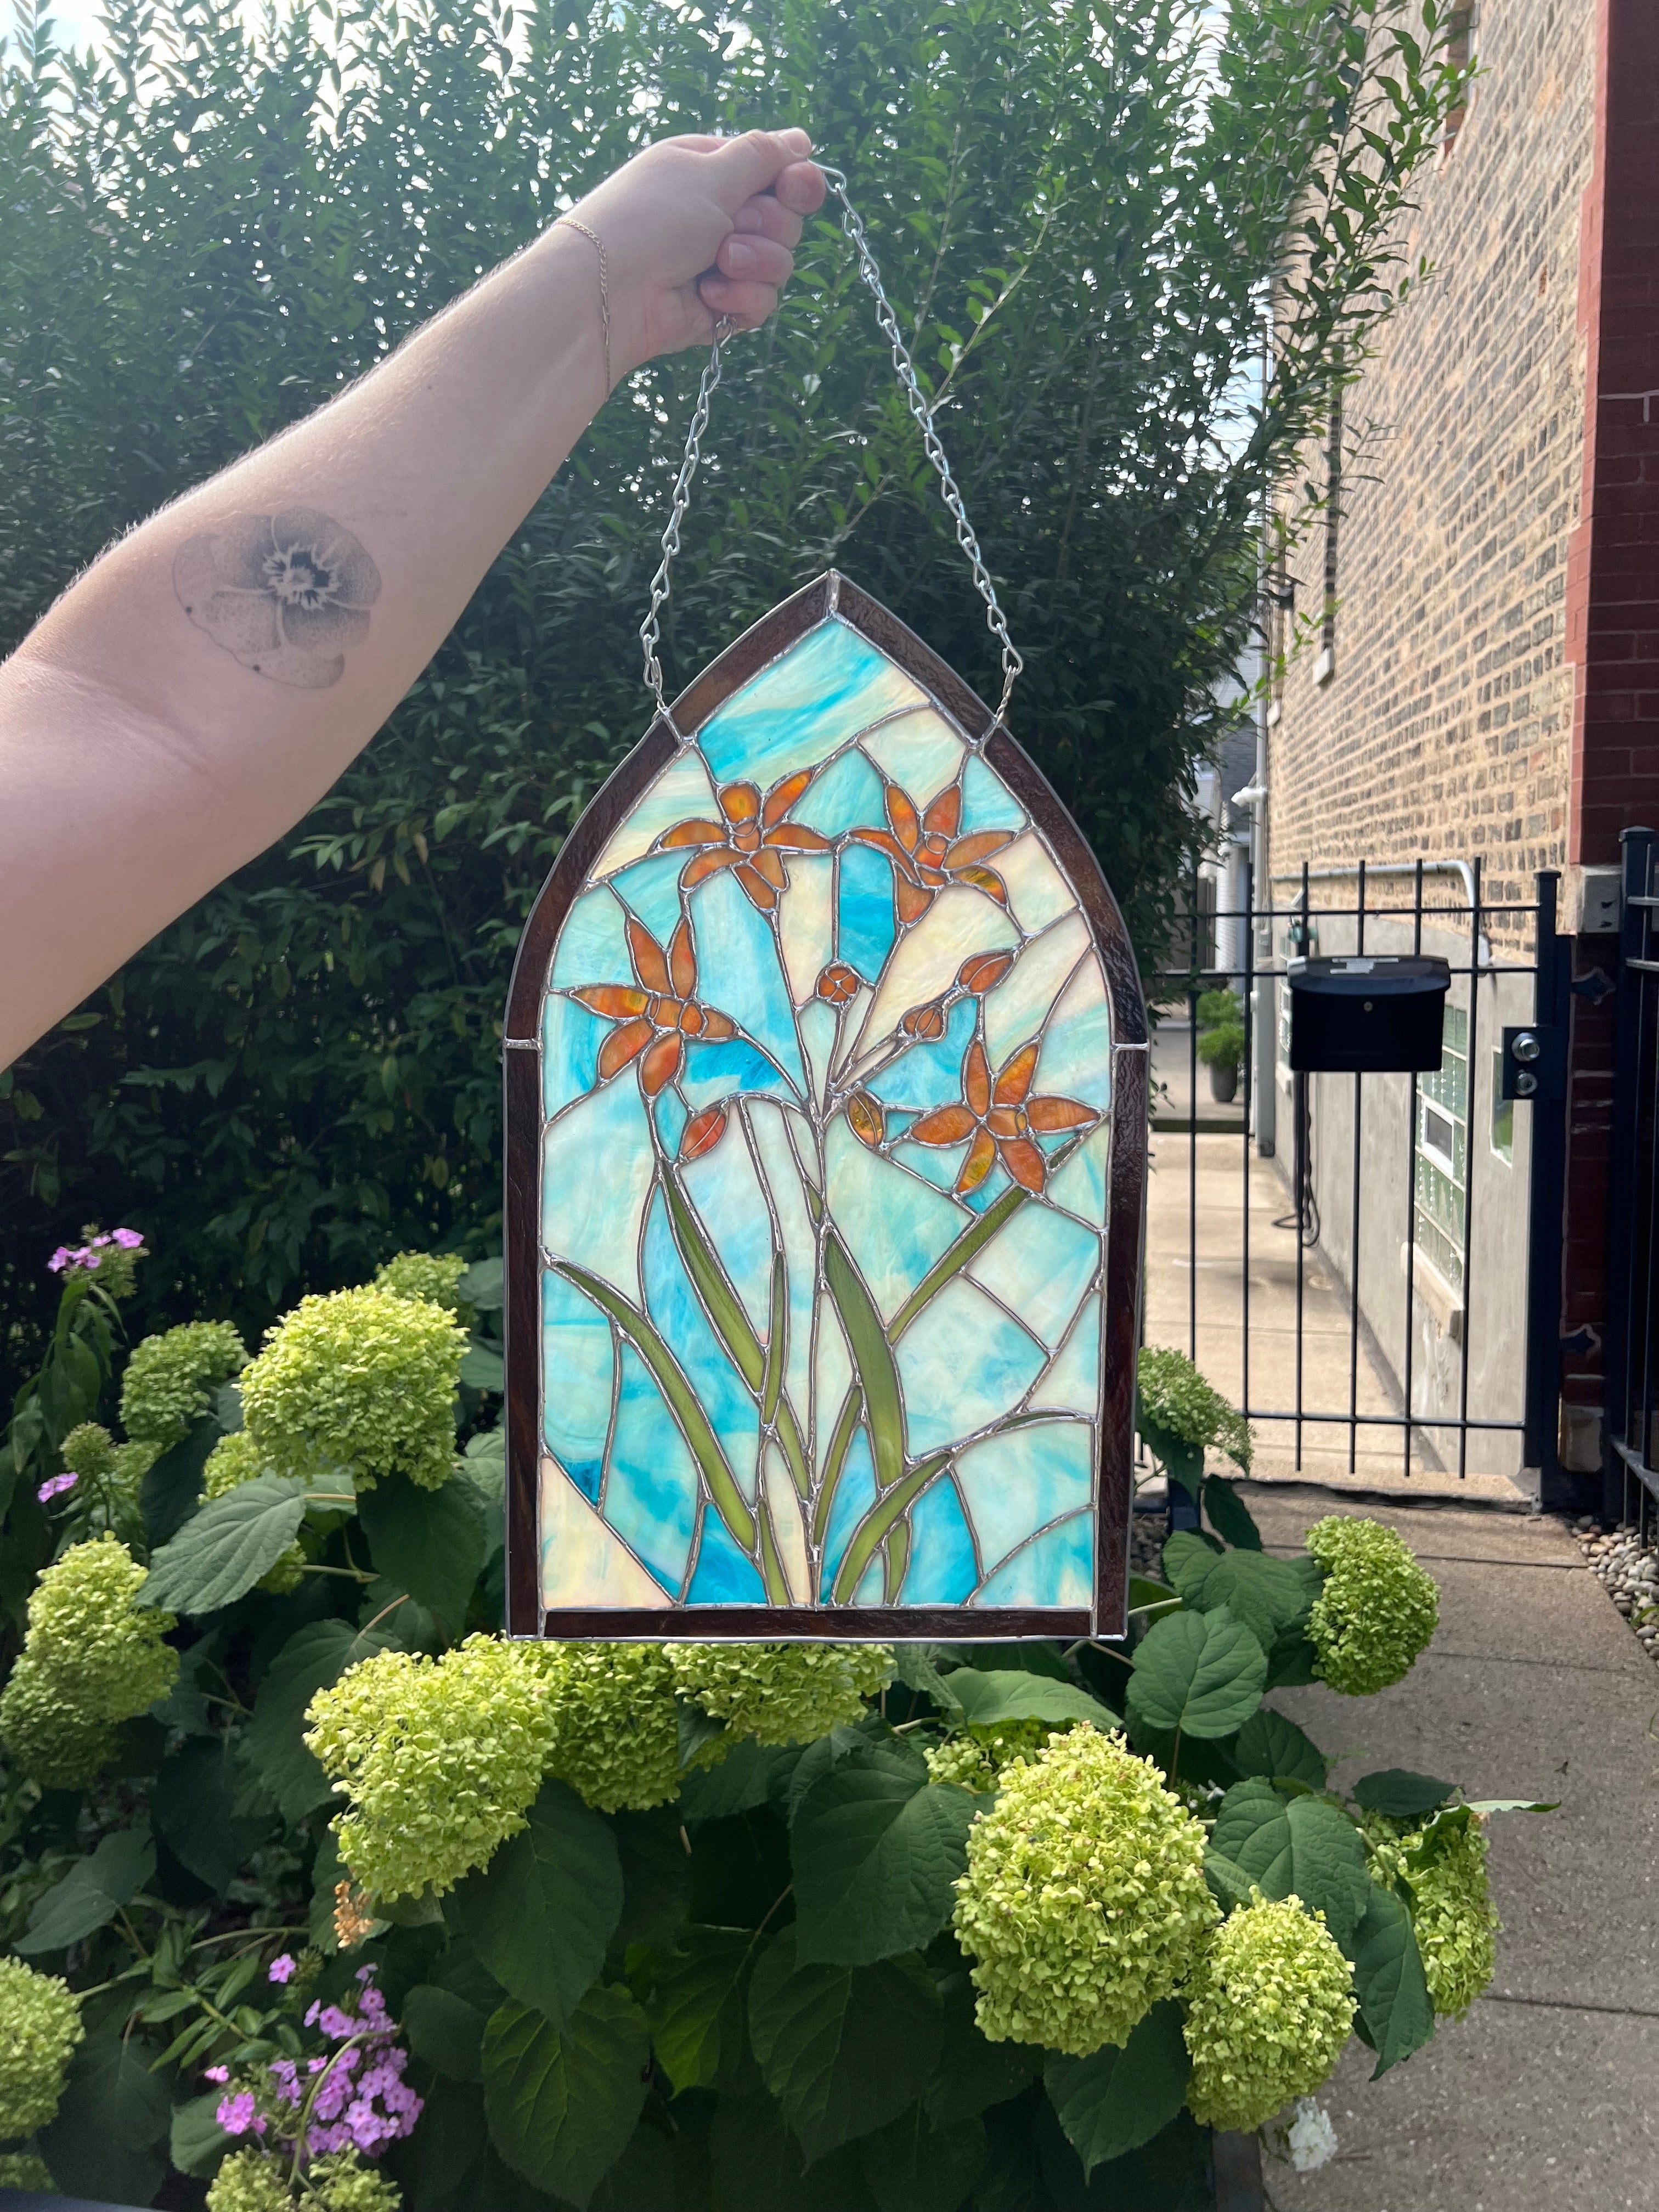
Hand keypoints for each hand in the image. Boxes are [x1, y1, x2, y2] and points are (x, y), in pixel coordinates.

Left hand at [570, 128, 826, 374]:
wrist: (612, 290)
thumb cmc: (653, 218)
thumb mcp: (710, 171)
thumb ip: (762, 155)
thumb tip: (801, 139)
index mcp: (712, 171)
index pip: (776, 172)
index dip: (795, 182)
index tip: (793, 187)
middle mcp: (718, 214)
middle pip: (785, 220)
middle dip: (767, 225)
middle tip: (730, 225)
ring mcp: (720, 263)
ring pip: (778, 264)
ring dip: (755, 262)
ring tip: (717, 263)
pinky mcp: (721, 306)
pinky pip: (760, 302)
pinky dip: (741, 299)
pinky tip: (709, 295)